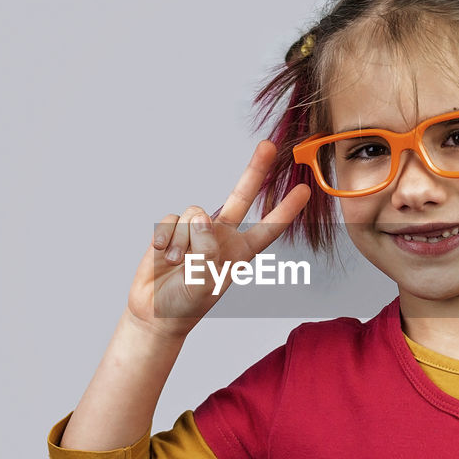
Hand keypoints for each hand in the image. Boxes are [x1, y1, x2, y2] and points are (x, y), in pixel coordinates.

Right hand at [125, 141, 310, 338]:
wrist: (155, 311)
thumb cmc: (187, 303)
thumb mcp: (205, 282)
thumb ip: (208, 249)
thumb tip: (201, 217)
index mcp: (239, 251)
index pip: (268, 228)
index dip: (286, 210)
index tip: (304, 190)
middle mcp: (221, 235)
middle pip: (241, 196)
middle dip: (255, 170)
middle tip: (269, 146)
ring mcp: (196, 230)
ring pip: (194, 213)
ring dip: (184, 240)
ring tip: (178, 263)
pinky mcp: (172, 228)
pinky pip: (170, 220)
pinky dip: (166, 238)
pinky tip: (163, 255)